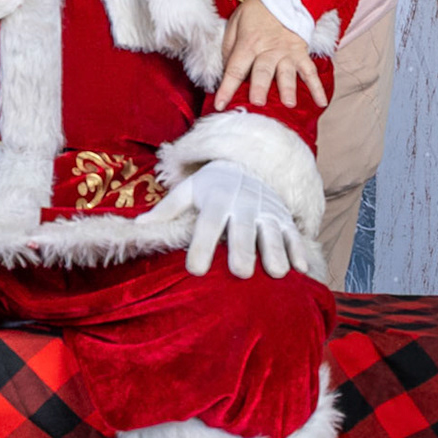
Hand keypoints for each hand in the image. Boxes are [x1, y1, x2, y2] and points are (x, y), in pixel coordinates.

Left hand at [144, 158, 298, 279]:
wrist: (246, 164)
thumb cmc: (211, 186)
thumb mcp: (189, 190)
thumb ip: (167, 209)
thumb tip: (137, 225)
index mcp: (216, 200)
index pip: (207, 223)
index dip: (201, 245)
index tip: (195, 270)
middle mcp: (242, 204)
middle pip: (242, 229)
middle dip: (243, 249)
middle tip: (241, 272)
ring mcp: (266, 211)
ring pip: (271, 231)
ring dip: (275, 251)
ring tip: (277, 273)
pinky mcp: (283, 217)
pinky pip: (293, 233)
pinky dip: (297, 249)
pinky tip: (300, 268)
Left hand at [215, 0, 326, 111]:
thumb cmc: (252, 15)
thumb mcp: (233, 25)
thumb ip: (229, 49)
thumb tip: (227, 73)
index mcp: (248, 44)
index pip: (235, 69)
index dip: (226, 88)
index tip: (220, 105)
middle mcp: (268, 50)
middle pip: (263, 70)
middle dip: (260, 87)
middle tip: (258, 103)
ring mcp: (287, 52)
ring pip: (288, 72)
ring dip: (288, 88)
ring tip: (289, 104)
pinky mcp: (301, 53)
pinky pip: (311, 71)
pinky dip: (318, 87)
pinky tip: (321, 103)